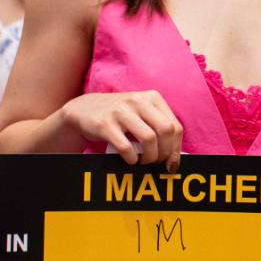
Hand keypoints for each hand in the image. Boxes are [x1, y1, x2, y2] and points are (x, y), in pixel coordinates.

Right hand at [56, 90, 182, 169]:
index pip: (175, 126)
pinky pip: (126, 147)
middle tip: (157, 162)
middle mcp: (138, 101)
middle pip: (166, 131)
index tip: (172, 163)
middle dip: (165, 152)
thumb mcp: (141, 113)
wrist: (84, 109)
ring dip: (150, 157)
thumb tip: (174, 159)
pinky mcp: (105, 124)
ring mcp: (121, 111)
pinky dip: (131, 158)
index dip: (176, 148)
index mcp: (152, 97)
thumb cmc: (120, 116)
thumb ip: (159, 128)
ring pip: (149, 138)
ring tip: (144, 161)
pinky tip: (130, 159)